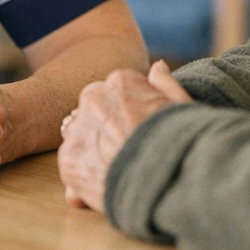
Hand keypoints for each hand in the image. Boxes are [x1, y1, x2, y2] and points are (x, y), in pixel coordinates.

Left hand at [58, 60, 190, 212]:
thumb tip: (157, 66)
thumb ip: (164, 83)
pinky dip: (84, 174)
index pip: (115, 91)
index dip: (128, 113)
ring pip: (79, 135)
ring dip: (92, 148)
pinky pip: (72, 164)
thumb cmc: (180, 144)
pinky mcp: (68, 160)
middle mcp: (93, 99)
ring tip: (117, 168)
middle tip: (126, 149)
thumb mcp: (181, 106)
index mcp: (120, 82)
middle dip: (104, 126)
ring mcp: (78, 129)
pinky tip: (106, 183)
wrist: (164, 183)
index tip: (139, 129)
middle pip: (93, 110)